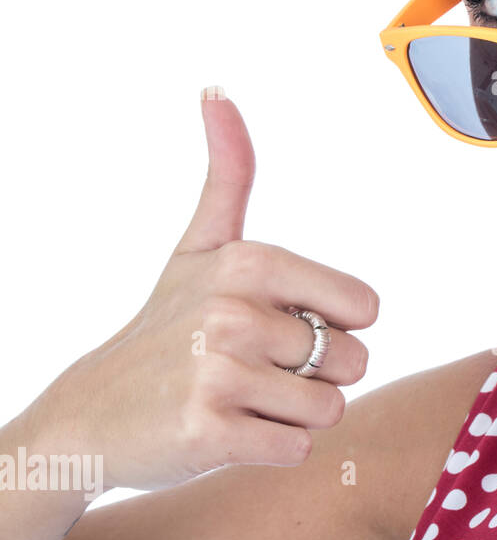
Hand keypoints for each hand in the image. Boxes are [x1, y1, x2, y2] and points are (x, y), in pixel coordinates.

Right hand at [23, 88, 379, 491]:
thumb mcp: (199, 247)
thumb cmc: (165, 327)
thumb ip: (228, 174)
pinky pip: (298, 449)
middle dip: (315, 376)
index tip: (281, 326)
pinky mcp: (208, 433)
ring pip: (330, 410)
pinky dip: (270, 448)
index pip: (365, 309)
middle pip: (353, 362)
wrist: (89, 414)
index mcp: (248, 262)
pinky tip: (226, 430)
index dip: (334, 327)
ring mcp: (218, 374)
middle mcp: (232, 312)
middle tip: (253, 371)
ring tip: (240, 400)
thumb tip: (217, 90)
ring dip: (294, 415)